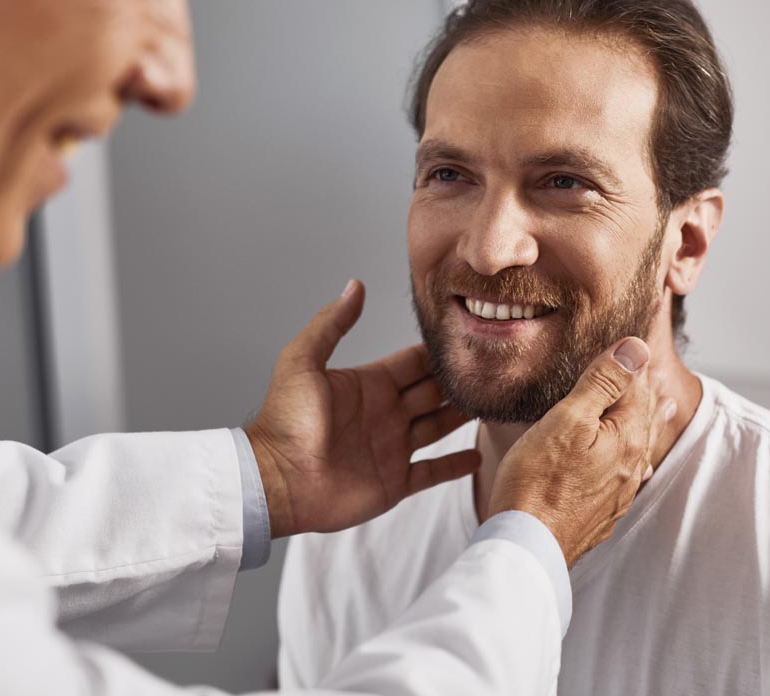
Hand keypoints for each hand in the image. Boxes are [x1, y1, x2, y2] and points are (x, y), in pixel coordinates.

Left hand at [245, 280, 478, 537]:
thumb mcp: (303, 362)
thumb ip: (331, 324)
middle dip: (458, 382)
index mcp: (368, 385)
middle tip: (492, 370)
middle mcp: (384, 414)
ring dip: (462, 417)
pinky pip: (432, 472)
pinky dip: (455, 465)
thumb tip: (354, 286)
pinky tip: (478, 454)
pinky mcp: (393, 483)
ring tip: (493, 404)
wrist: (277, 480)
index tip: (469, 338)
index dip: (438, 353)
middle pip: (432, 393)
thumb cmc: (284, 422)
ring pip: (437, 427)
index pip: (413, 363)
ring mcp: (390, 449)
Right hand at [488, 337, 673, 566]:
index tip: (633, 341)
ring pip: (638, 448)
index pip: (636, 388)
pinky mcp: (600, 512)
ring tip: (663, 406)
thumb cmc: (538, 480)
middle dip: (646, 391)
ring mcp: (617, 493)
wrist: (525, 544)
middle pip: (642, 418)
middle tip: (653, 368)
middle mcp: (631, 467)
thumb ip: (603, 384)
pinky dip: (632, 455)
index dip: (631, 362)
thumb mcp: (568, 419)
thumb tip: (636, 349)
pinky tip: (636, 465)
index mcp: (628, 439)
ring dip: (646, 422)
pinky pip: (625, 474)